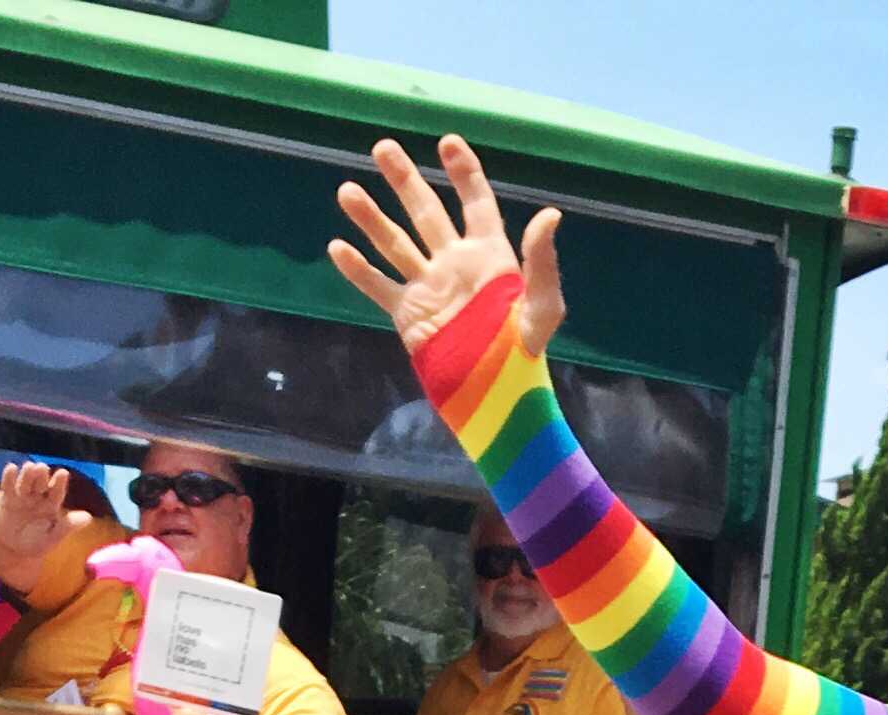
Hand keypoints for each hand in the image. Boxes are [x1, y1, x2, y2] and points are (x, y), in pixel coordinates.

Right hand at [0, 459, 78, 575]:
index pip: (57, 491)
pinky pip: (8, 485)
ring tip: (30, 467)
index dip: (59, 482)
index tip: (63, 473)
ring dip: (27, 474)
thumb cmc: (35, 544)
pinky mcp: (7, 496)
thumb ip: (68, 526)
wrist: (10, 550)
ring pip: (26, 481)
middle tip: (42, 468)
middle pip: (41, 482)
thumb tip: (88, 518)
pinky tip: (12, 468)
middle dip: (41, 475)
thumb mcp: (53, 538)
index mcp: (52, 504)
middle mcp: (38, 496)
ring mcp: (22, 495)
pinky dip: (9, 476)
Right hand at [330, 133, 565, 359]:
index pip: (475, 203)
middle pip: (425, 212)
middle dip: (404, 180)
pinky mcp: (408, 314)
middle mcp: (454, 263)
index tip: (447, 143)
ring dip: (371, 217)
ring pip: (395, 243)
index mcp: (488, 256)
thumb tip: (550, 215)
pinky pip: (379, 286)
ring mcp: (428, 287)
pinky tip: (337, 248)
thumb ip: (543, 262)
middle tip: (382, 148)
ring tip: (346, 190)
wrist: (493, 398)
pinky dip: (358, 270)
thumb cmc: (524, 355)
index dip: (463, 173)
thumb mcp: (543, 309)